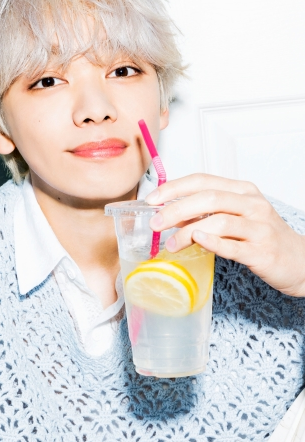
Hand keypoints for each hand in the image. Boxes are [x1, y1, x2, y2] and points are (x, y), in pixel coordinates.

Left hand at [145, 173, 304, 296]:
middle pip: (209, 198)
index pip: (203, 180)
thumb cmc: (262, 237)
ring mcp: (259, 227)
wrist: (299, 261)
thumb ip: (205, 214)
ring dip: (189, 232)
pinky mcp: (262, 251)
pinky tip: (197, 242)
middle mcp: (252, 204)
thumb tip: (168, 214)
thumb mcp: (235, 218)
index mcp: (242, 191)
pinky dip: (213, 242)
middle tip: (155, 223)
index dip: (174, 188)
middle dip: (176, 209)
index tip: (152, 199)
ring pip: (219, 221)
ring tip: (170, 244)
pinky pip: (234, 245)